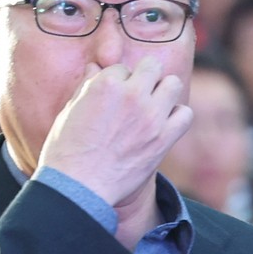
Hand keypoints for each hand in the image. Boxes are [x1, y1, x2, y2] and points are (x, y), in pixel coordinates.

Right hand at [36, 54, 191, 242]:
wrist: (79, 186)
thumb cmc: (67, 150)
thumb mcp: (69, 111)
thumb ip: (86, 87)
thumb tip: (95, 68)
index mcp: (105, 84)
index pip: (122, 68)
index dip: (118, 81)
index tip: (114, 97)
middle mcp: (132, 95)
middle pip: (152, 67)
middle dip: (145, 77)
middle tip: (138, 95)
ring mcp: (151, 116)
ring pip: (173, 84)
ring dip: (164, 92)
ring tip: (153, 106)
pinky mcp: (164, 138)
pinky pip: (185, 114)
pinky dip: (177, 117)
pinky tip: (164, 124)